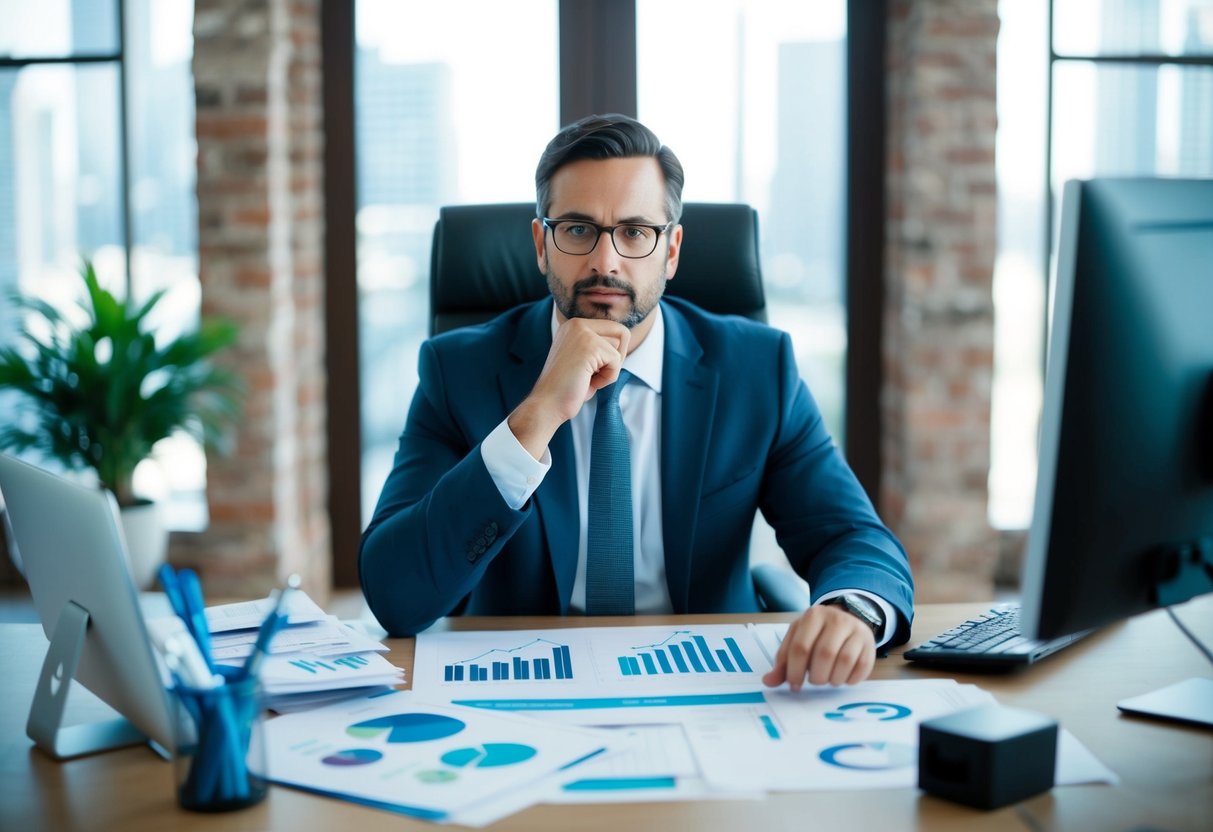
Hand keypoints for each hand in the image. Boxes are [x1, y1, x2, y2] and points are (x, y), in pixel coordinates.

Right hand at [507, 318, 629, 458]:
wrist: (547, 404)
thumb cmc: (567, 388)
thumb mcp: (584, 360)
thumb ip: (600, 347)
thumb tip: (623, 340)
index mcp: (574, 325)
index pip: (615, 328)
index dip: (614, 353)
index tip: (596, 368)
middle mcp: (576, 324)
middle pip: (621, 334)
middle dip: (614, 360)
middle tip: (592, 374)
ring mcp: (582, 333)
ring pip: (619, 349)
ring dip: (609, 370)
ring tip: (587, 378)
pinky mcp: (589, 346)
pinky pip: (616, 362)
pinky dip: (607, 378)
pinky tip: (588, 383)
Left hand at [761, 605, 875, 689]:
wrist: (847, 619)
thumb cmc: (816, 634)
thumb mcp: (797, 640)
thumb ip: (783, 662)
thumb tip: (768, 682)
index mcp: (813, 616)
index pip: (801, 648)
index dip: (795, 672)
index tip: (794, 685)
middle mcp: (836, 619)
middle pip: (824, 655)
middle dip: (816, 676)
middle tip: (814, 681)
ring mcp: (856, 630)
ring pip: (845, 662)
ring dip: (833, 679)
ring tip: (828, 679)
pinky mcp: (870, 644)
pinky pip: (861, 668)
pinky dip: (850, 680)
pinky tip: (842, 677)